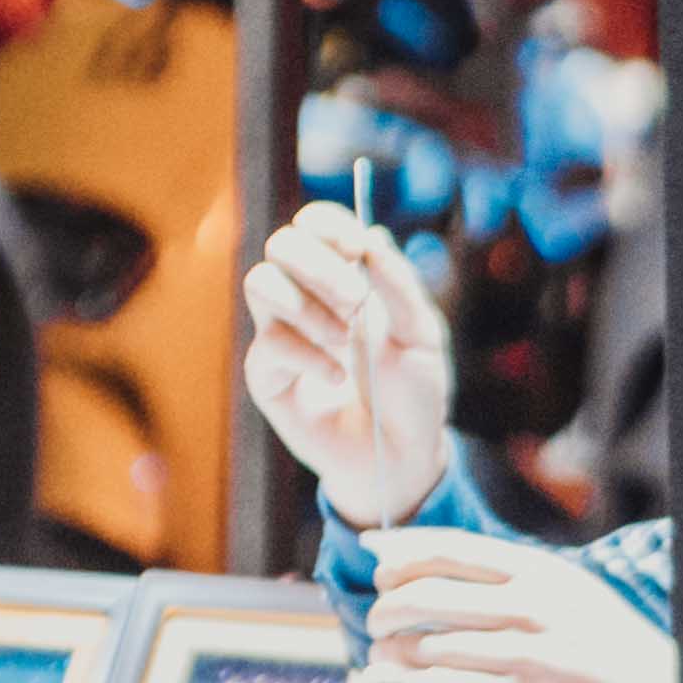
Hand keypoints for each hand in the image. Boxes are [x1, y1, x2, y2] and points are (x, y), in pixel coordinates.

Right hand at [240, 202, 460, 528]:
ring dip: (308, 307)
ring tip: (345, 341)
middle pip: (281, 244)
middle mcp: (306, 296)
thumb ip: (399, 285)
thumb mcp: (422, 335)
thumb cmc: (412, 395)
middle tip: (357, 303)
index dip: (326, 224)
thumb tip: (372, 238)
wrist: (397, 458)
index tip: (355, 248)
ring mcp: (281, 333)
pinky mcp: (266, 374)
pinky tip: (336, 378)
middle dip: (320, 266)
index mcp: (345, 276)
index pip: (315, 225)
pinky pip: (267, 344)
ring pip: (260, 282)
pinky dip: (308, 356)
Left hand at [357, 528, 677, 682]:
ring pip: (424, 644)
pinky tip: (378, 682)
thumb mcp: (570, 594)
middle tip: (377, 617)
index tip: (371, 555)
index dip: (401, 552)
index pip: (449, 550)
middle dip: (385, 605)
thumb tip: (445, 565)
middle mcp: (526, 606)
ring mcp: (521, 654)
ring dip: (388, 650)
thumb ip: (512, 580)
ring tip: (380, 654)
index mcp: (538, 572)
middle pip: (424, 594)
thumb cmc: (613, 651)